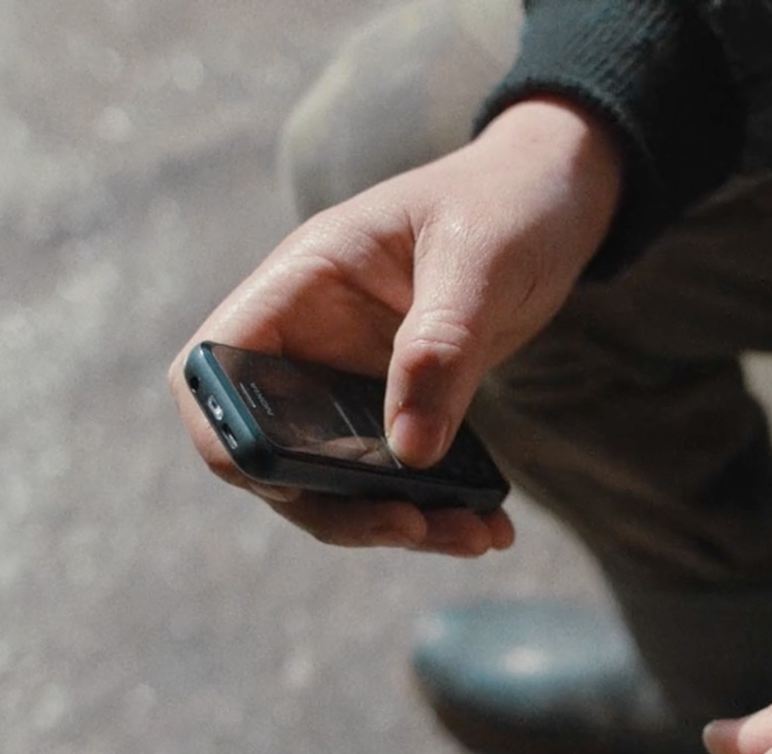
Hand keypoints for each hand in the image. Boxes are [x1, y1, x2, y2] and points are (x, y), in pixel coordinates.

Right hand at [168, 98, 623, 554]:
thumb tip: (410, 452)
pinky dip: (435, 511)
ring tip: (473, 536)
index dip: (228, 435)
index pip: (212, 367)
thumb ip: (441, 346)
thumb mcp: (481, 260)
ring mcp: (349, 379)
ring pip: (335, 480)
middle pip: (271, 449)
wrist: (558, 199)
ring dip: (393, 522)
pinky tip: (490, 526)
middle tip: (414, 527)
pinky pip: (394, 479)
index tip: (293, 482)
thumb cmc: (509, 202)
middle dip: (334, 505)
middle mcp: (311, 338)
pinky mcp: (397, 409)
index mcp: (301, 283)